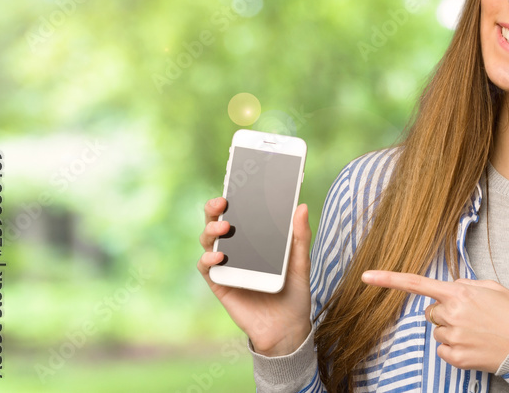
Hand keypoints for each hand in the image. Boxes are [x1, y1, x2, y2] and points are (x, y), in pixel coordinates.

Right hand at [197, 197, 312, 356]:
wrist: (288, 327)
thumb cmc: (294, 292)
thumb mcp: (302, 262)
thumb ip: (300, 236)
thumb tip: (301, 206)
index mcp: (255, 238)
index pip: (241, 212)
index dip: (235, 196)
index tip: (236, 181)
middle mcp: (237, 248)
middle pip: (218, 222)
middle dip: (215, 208)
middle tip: (223, 201)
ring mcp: (226, 265)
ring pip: (208, 241)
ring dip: (211, 231)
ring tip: (224, 228)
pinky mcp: (220, 284)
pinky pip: (206, 268)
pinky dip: (208, 260)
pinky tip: (218, 257)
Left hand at [361, 270, 508, 372]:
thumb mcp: (492, 288)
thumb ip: (465, 286)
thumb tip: (449, 290)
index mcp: (459, 293)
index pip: (417, 284)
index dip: (388, 279)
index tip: (366, 277)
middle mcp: (452, 314)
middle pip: (431, 312)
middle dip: (445, 312)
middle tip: (471, 317)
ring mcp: (453, 338)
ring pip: (438, 331)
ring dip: (452, 330)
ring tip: (478, 331)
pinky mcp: (456, 357)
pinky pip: (443, 349)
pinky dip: (455, 348)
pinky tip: (475, 345)